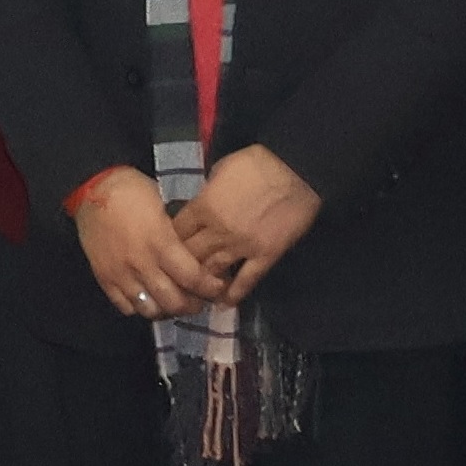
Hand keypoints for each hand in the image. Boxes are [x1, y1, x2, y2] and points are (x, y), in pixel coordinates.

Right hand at [74, 168, 221, 322]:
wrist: (91, 189)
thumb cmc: (132, 190)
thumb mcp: (164, 207)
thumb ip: (177, 235)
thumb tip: (193, 254)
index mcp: (160, 243)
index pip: (192, 278)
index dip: (210, 288)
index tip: (218, 286)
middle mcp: (142, 264)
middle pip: (173, 301)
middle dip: (192, 305)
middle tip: (199, 300)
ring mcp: (121, 274)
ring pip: (150, 310)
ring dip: (166, 310)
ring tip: (173, 302)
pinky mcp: (104, 278)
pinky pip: (125, 306)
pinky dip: (140, 307)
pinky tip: (148, 298)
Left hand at [168, 147, 325, 304]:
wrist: (295, 169)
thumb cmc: (256, 163)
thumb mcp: (220, 170)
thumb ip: (207, 193)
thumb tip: (200, 205)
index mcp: (204, 207)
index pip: (177, 231)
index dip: (170, 239)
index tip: (169, 245)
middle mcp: (218, 232)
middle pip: (190, 255)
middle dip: (181, 264)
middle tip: (177, 273)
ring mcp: (242, 247)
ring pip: (213, 272)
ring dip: (203, 282)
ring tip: (197, 291)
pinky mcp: (265, 256)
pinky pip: (247, 280)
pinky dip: (235, 293)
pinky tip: (225, 303)